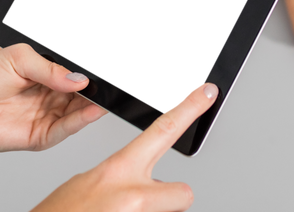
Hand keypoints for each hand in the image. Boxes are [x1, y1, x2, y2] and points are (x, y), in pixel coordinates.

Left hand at [0, 43, 107, 153]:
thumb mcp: (18, 59)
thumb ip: (50, 69)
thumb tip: (79, 79)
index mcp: (46, 73)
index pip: (76, 73)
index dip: (90, 72)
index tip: (105, 70)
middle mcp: (49, 95)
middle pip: (82, 94)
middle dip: (97, 89)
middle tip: (110, 83)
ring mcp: (45, 116)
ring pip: (78, 112)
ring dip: (93, 105)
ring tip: (105, 96)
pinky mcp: (39, 136)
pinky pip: (64, 131)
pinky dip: (80, 122)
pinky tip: (90, 112)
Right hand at [32, 82, 218, 211]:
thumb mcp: (86, 184)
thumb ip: (117, 178)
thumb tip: (136, 184)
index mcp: (117, 171)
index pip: (164, 130)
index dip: (189, 108)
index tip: (208, 92)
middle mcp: (133, 195)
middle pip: (183, 193)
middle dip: (171, 197)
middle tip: (144, 201)